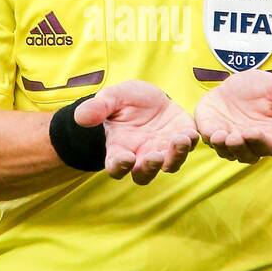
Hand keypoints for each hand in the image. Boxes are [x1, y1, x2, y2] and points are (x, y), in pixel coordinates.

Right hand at [74, 80, 198, 184]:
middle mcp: (141, 157)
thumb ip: (97, 108)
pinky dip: (190, 142)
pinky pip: (188, 147)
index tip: (125, 158)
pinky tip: (190, 132)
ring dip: (175, 156)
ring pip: (170, 165)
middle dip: (150, 168)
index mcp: (119, 150)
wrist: (148, 96)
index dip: (120, 166)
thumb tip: (81, 117)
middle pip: (144, 174)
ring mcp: (163, 151)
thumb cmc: (124, 101)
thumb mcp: (111, 98)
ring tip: (179, 140)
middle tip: (154, 156)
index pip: (116, 166)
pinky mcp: (182, 139)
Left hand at [194, 69, 271, 163]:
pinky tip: (208, 130)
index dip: (259, 141)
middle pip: (245, 154)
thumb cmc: (266, 89)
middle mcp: (249, 142)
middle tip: (234, 137)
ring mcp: (229, 138)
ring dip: (223, 146)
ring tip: (220, 135)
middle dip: (239, 148)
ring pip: (225, 152)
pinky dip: (208, 137)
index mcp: (270, 136)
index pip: (266, 145)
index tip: (254, 132)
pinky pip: (208, 139)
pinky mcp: (212, 130)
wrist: (240, 83)